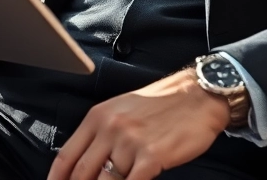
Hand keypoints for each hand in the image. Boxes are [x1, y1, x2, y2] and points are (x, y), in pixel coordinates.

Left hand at [48, 68, 230, 179]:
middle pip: (81, 174)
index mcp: (98, 116)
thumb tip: (87, 164)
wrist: (199, 95)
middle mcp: (110, 128)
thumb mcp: (123, 109)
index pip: (66, 156)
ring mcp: (130, 143)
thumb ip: (102, 133)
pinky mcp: (151, 156)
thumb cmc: (163, 104)